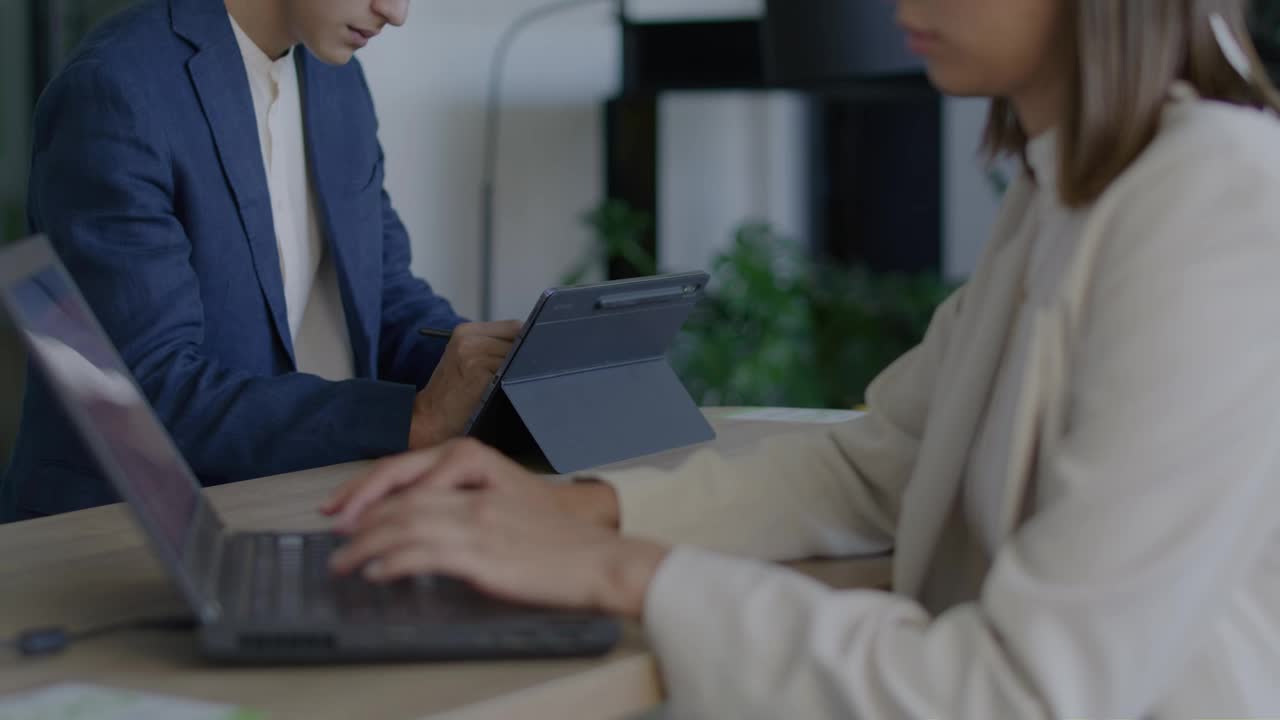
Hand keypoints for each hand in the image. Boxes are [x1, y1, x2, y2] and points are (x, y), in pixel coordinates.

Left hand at [327, 442, 665, 617]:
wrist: (599, 558)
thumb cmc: (559, 537)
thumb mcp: (508, 501)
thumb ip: (466, 499)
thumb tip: (422, 516)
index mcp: (478, 464)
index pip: (406, 469)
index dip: (366, 487)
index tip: (340, 507)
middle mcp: (472, 488)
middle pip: (397, 494)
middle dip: (356, 514)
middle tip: (332, 535)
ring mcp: (476, 520)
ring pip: (402, 523)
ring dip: (364, 544)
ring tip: (341, 562)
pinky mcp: (481, 554)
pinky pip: (423, 553)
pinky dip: (393, 562)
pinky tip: (376, 572)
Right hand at [408, 321, 519, 448]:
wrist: (427, 420)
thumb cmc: (452, 395)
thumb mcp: (467, 360)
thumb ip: (494, 347)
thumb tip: (535, 347)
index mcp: (466, 331)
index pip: (514, 326)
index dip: (526, 343)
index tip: (530, 358)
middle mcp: (468, 339)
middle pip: (519, 340)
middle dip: (526, 358)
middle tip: (520, 378)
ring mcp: (473, 355)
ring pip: (519, 358)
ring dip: (521, 373)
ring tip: (511, 388)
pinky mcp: (479, 374)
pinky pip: (512, 374)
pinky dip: (515, 384)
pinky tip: (507, 395)